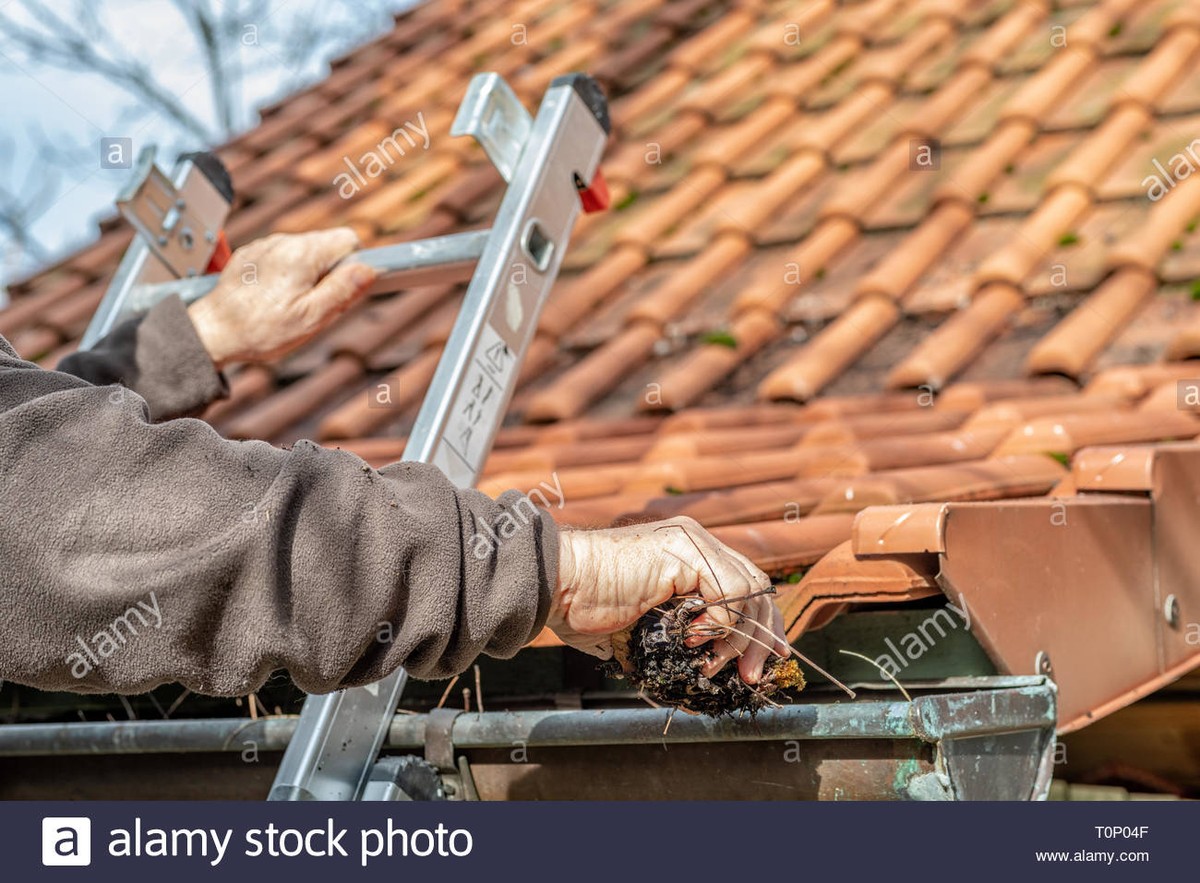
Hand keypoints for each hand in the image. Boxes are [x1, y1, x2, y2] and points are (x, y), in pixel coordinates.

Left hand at [188, 228, 375, 367]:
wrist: (212, 332)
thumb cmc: (260, 329)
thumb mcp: (311, 318)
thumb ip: (343, 291)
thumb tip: (368, 270)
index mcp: (303, 254)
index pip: (349, 240)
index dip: (354, 265)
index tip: (343, 289)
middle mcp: (283, 242)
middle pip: (327, 245)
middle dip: (330, 272)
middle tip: (316, 304)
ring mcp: (265, 245)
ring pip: (305, 251)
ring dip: (308, 273)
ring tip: (291, 303)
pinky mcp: (252, 254)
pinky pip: (282, 257)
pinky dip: (286, 274)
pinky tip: (274, 297)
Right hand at [549, 516, 788, 683]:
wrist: (557, 585)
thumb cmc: (583, 608)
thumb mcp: (642, 628)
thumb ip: (674, 638)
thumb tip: (698, 675)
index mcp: (688, 557)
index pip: (745, 586)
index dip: (759, 625)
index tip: (763, 660)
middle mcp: (696, 543)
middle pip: (758, 586)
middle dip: (762, 636)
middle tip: (751, 674)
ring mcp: (692, 542)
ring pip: (751, 590)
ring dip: (739, 637)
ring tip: (712, 664)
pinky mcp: (685, 550)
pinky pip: (731, 589)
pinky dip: (722, 622)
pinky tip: (694, 638)